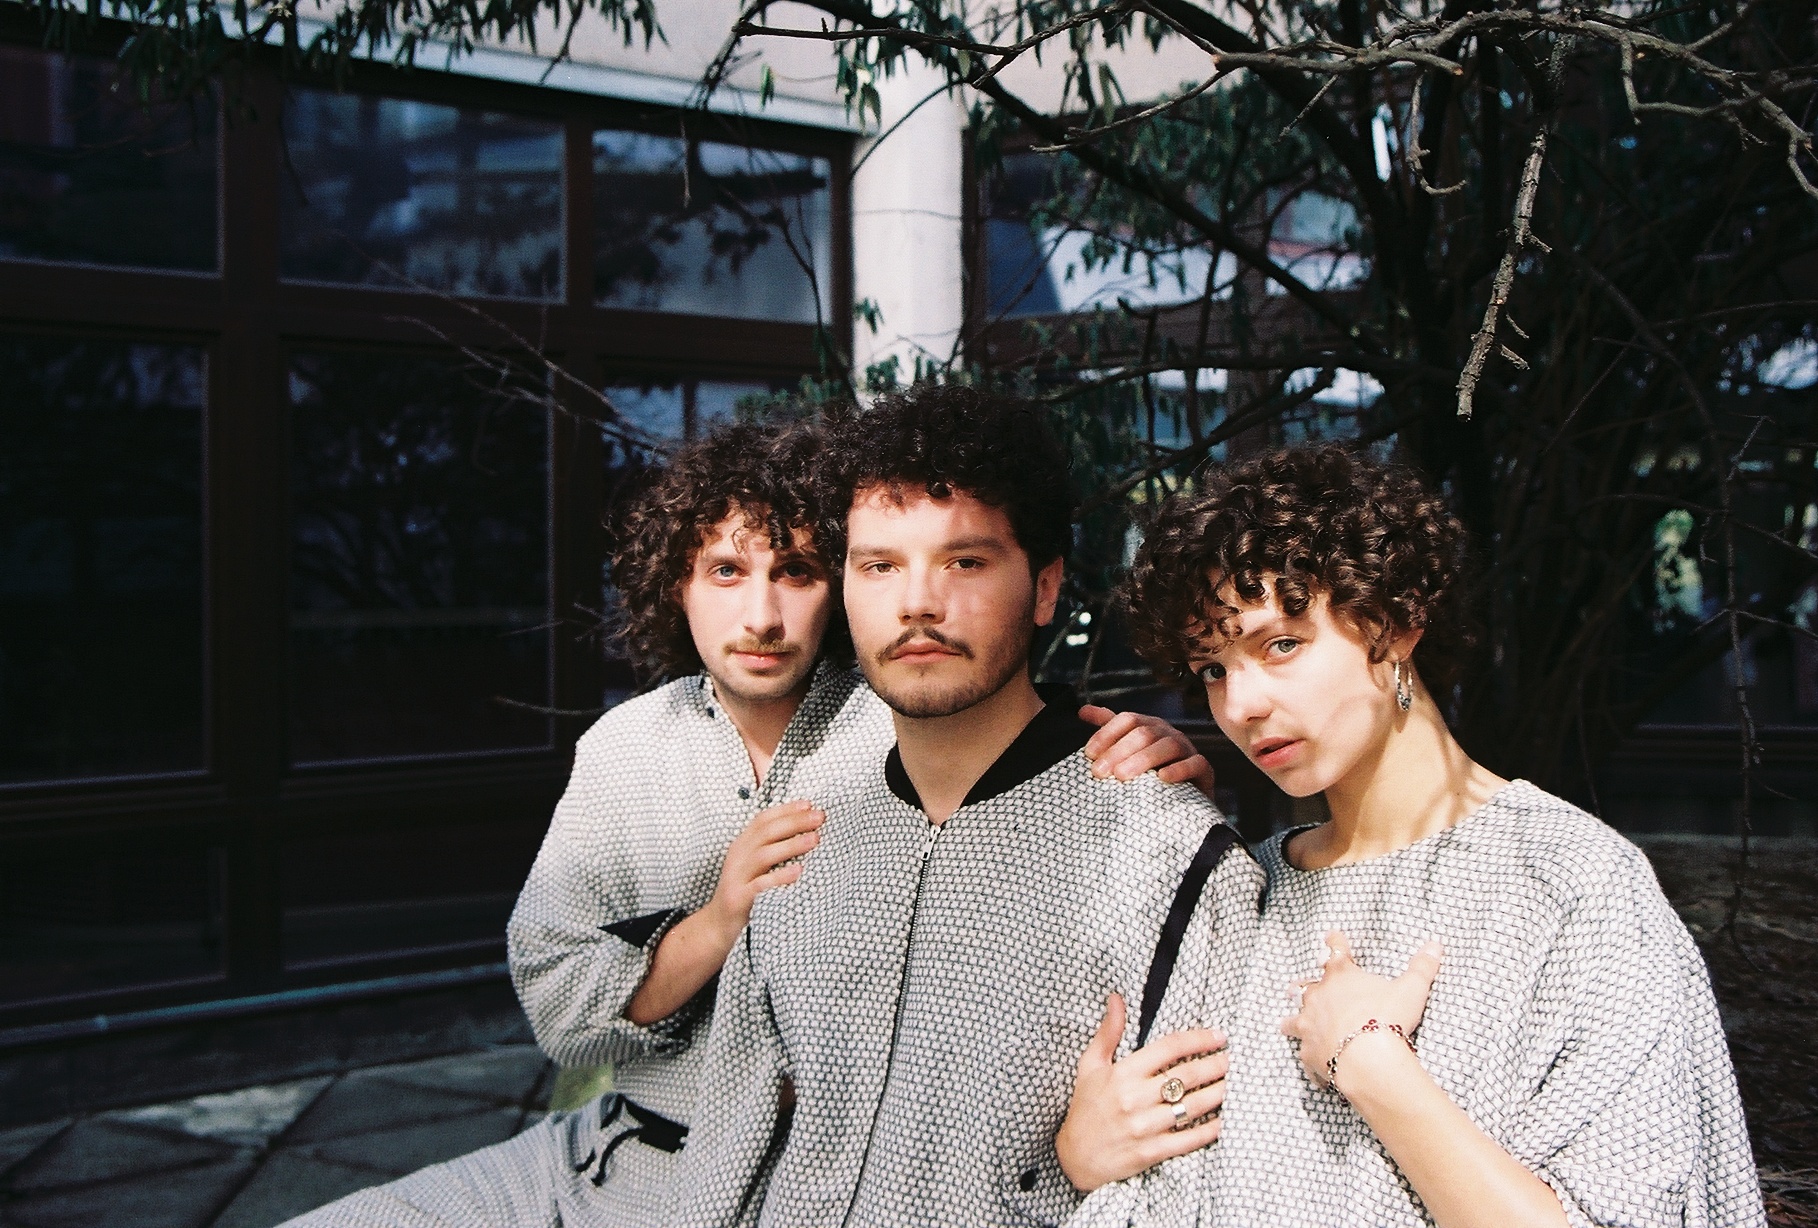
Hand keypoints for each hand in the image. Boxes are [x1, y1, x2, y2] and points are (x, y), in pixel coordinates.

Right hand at [700, 800, 823, 941]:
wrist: (718, 924)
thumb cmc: (744, 891)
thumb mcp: (754, 866)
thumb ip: (772, 848)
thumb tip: (806, 831)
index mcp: (742, 845)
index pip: (763, 820)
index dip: (786, 810)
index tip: (810, 804)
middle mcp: (737, 857)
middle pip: (766, 832)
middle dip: (794, 822)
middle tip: (820, 817)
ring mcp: (736, 877)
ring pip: (763, 855)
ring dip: (791, 845)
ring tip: (815, 839)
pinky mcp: (739, 898)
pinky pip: (760, 885)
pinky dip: (780, 877)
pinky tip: (799, 871)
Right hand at [1056, 993, 1227, 1192]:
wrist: (1076, 1156)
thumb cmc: (1085, 1106)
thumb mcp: (1090, 1065)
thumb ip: (1108, 1031)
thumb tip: (1117, 998)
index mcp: (1123, 1073)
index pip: (1169, 1048)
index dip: (1198, 1039)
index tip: (1219, 1036)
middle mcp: (1135, 1098)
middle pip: (1187, 1076)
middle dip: (1215, 1065)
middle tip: (1232, 1059)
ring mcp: (1145, 1126)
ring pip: (1193, 1106)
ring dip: (1218, 1093)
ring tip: (1234, 1084)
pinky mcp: (1152, 1152)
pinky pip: (1189, 1139)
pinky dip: (1210, 1130)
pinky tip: (1225, 1120)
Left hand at [1079, 705, 1217, 799]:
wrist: (1180, 804)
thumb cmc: (1148, 776)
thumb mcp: (1126, 754)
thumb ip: (1108, 730)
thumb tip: (1082, 711)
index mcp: (1148, 726)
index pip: (1127, 720)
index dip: (1106, 734)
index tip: (1088, 755)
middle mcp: (1168, 733)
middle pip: (1143, 733)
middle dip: (1118, 751)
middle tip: (1099, 772)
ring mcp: (1187, 749)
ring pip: (1167, 746)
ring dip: (1143, 760)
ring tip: (1122, 777)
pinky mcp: (1204, 769)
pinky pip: (1195, 764)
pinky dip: (1178, 770)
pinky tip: (1161, 778)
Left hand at [1280, 930, 1441, 1088]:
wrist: (1368, 1058)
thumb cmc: (1388, 1018)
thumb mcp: (1411, 989)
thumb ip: (1422, 967)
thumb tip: (1436, 945)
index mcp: (1340, 976)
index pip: (1336, 950)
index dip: (1335, 941)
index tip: (1331, 935)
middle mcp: (1317, 997)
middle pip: (1305, 986)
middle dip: (1305, 986)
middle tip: (1302, 985)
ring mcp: (1309, 1025)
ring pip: (1292, 1021)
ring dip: (1292, 1022)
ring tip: (1288, 1023)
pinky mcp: (1309, 1053)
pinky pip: (1306, 1058)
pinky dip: (1310, 1062)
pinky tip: (1316, 1072)